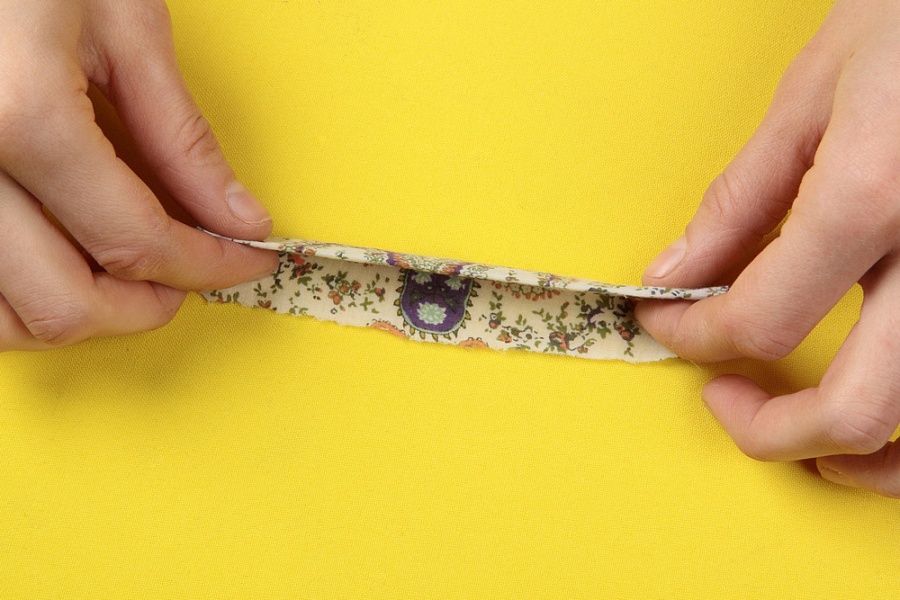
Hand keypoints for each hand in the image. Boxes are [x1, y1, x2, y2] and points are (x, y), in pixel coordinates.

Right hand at [0, 0, 278, 350]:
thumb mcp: (123, 24)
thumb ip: (180, 137)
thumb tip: (236, 218)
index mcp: (18, 115)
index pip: (135, 241)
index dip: (207, 267)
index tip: (244, 263)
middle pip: (63, 303)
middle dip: (146, 306)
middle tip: (190, 276)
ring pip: (4, 318)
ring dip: (79, 313)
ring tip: (128, 276)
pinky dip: (21, 296)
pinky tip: (61, 263)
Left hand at [636, 0, 899, 497]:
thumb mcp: (817, 90)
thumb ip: (742, 198)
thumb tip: (675, 272)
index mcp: (873, 197)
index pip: (757, 319)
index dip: (692, 336)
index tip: (668, 325)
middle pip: (852, 409)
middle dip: (767, 429)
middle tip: (725, 401)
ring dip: (860, 457)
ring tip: (805, 436)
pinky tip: (885, 418)